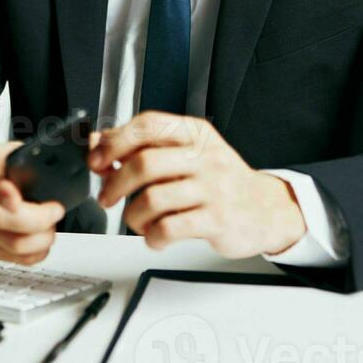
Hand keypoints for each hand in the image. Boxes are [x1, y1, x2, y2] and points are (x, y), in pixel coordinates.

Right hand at [0, 141, 66, 265]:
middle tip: (56, 212)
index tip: (17, 201)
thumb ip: (56, 150)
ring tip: (50, 229)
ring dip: (39, 240)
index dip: (1, 191)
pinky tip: (40, 241)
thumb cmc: (20, 167)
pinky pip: (10, 256)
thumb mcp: (34, 150)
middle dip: (37, 220)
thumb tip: (88, 146)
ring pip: (9, 241)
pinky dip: (33, 253)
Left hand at [88, 111, 305, 257]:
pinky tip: (155, 237)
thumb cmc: (218, 180)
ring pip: (153, 199)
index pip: (148, 125)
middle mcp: (205, 157)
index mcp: (194, 134)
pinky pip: (170, 228)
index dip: (116, 141)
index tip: (97, 160)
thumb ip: (143, 146)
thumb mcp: (185, 153)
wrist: (265, 209)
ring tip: (136, 220)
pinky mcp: (217, 220)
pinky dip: (152, 236)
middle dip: (115, 183)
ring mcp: (213, 188)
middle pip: (145, 163)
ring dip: (133, 215)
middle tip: (107, 197)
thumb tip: (97, 144)